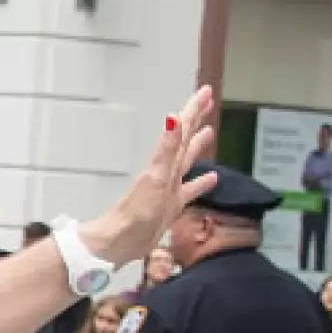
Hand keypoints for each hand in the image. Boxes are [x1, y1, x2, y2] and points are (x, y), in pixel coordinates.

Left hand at [83, 88, 217, 268]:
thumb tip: (173, 118)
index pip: (182, 129)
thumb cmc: (136, 212)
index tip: (206, 91)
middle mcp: (167, 172)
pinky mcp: (171, 206)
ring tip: (209, 132)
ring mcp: (169, 188)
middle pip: (184, 140)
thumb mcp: (156, 176)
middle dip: (196, 120)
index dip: (194, 110)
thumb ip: (166, 148)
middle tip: (208, 101)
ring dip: (197, 147)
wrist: (120, 241)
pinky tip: (211, 178)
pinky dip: (200, 183)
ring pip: (187, 161)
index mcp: (165, 162)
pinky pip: (190, 190)